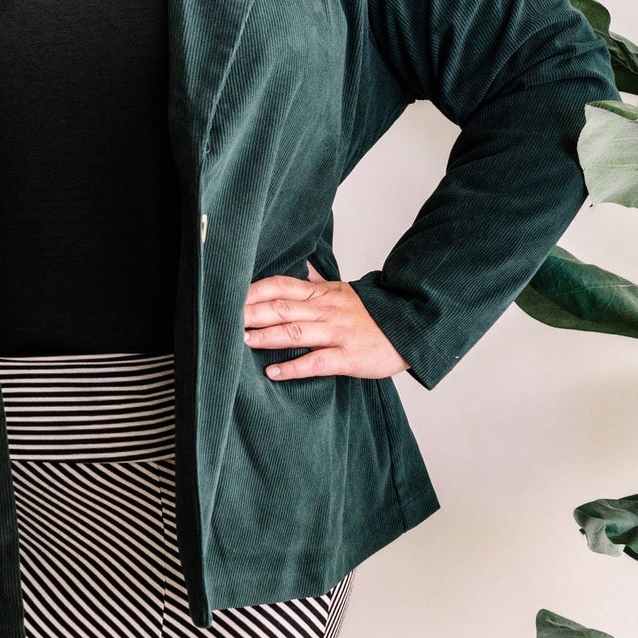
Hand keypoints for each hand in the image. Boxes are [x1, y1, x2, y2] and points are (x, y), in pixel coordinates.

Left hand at [242, 264, 409, 380]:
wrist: (411, 328)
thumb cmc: (373, 313)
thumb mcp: (342, 291)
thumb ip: (316, 282)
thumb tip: (298, 265)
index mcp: (323, 294)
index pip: (282, 286)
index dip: (255, 290)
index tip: (231, 295)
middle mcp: (327, 310)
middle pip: (282, 308)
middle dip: (252, 313)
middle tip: (226, 318)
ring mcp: (337, 333)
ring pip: (296, 332)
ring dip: (266, 336)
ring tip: (242, 340)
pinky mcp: (349, 357)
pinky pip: (317, 362)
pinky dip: (293, 368)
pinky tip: (273, 372)